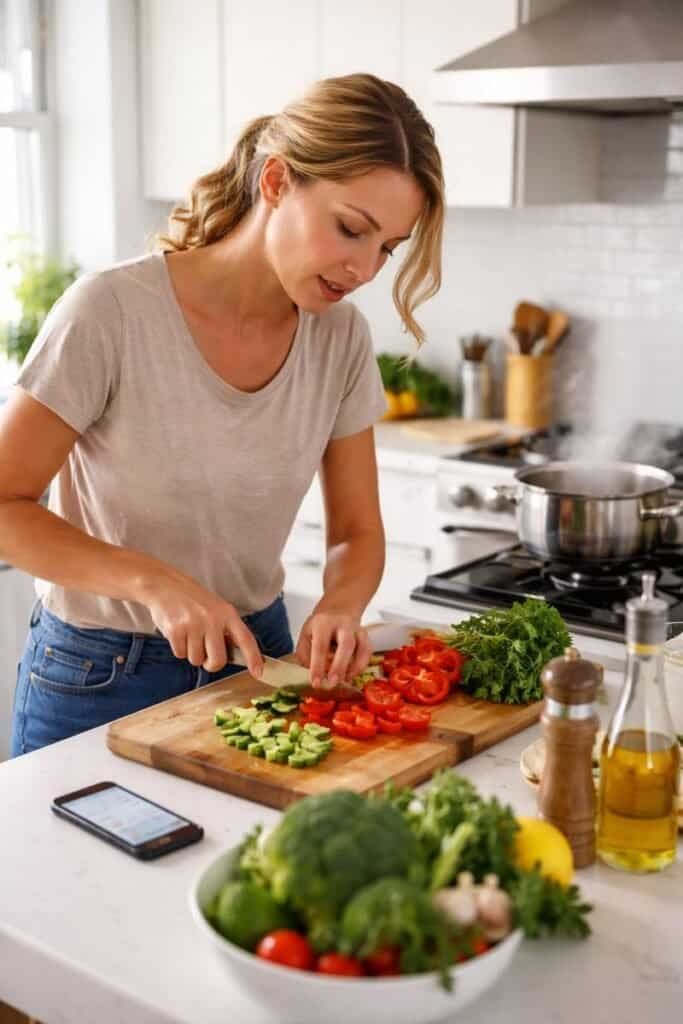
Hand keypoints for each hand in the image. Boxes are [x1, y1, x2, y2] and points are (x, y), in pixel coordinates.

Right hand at [139, 569, 262, 675]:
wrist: (164, 585)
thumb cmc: (192, 599)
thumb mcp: (216, 608)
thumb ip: (226, 629)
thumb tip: (236, 654)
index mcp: (227, 613)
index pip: (245, 639)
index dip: (254, 658)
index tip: (258, 672)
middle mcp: (212, 619)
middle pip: (218, 660)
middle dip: (210, 664)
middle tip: (205, 656)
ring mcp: (193, 625)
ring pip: (196, 659)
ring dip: (191, 653)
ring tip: (188, 634)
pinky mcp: (176, 630)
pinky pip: (180, 654)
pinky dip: (178, 648)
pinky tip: (178, 632)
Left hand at [295, 609, 370, 687]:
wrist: (339, 606)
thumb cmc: (320, 624)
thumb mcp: (306, 633)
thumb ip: (304, 653)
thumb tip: (309, 672)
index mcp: (323, 623)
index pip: (320, 646)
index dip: (318, 666)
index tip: (316, 683)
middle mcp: (343, 624)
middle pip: (346, 645)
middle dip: (340, 666)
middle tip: (333, 683)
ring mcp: (357, 629)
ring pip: (362, 648)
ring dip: (354, 667)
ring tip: (344, 680)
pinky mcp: (365, 635)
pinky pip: (368, 652)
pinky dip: (361, 666)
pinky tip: (351, 674)